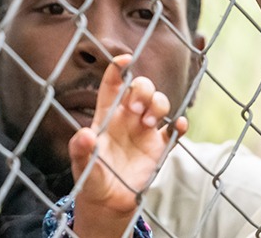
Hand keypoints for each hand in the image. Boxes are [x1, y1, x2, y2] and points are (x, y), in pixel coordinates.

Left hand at [70, 55, 186, 234]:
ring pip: (160, 103)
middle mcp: (127, 117)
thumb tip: (85, 135)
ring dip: (158, 105)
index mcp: (106, 115)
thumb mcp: (81, 165)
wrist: (108, 200)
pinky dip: (180, 125)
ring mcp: (145, 131)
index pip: (113, 85)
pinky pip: (174, 131)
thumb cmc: (91, 177)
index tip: (125, 59)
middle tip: (136, 109)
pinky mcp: (159, 147)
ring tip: (149, 122)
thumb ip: (80, 150)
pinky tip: (178, 125)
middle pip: (140, 87)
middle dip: (142, 90)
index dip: (118, 68)